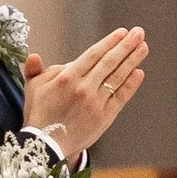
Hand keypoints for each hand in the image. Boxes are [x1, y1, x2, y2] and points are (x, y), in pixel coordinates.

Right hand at [25, 25, 148, 155]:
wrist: (46, 145)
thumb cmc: (39, 114)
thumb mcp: (32, 88)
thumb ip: (34, 69)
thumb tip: (35, 56)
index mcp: (67, 77)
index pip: (94, 54)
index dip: (109, 42)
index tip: (122, 32)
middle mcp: (84, 88)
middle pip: (109, 62)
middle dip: (126, 46)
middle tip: (139, 33)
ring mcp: (96, 103)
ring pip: (117, 77)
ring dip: (132, 61)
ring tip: (144, 47)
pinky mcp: (104, 117)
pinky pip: (120, 97)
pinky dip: (130, 84)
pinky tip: (139, 72)